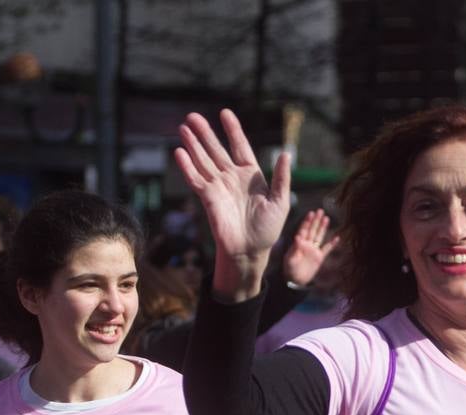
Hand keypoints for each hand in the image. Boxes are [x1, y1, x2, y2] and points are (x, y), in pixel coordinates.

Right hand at [174, 109, 291, 299]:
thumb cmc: (268, 229)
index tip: (225, 113)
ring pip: (203, 160)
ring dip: (193, 145)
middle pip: (216, 150)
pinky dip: (187, 166)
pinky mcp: (208, 198)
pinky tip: (179, 152)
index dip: (233, 130)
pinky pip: (196, 179)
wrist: (251, 250)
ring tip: (183, 127)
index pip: (240, 146)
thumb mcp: (280, 202)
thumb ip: (282, 178)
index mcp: (251, 175)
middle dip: (205, 133)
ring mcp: (218, 186)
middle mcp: (232, 177)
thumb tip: (286, 154)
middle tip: (193, 116)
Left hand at [284, 208, 340, 287]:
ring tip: (326, 218)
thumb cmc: (289, 270)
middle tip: (320, 211)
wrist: (295, 281)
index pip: (304, 230)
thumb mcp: (290, 259)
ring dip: (323, 228)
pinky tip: (337, 238)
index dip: (307, 221)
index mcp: (299, 244)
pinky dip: (332, 244)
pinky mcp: (319, 258)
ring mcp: (313, 250)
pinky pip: (327, 249)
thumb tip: (298, 237)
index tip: (311, 213)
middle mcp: (307, 245)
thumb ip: (294, 248)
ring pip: (319, 236)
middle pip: (312, 230)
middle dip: (316, 220)